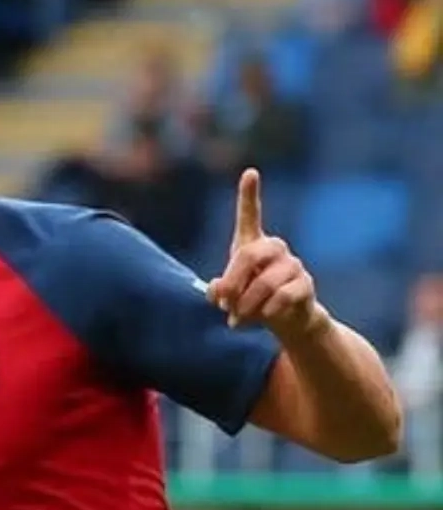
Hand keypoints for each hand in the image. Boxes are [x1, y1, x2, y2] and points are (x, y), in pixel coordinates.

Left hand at [206, 168, 327, 338]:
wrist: (286, 322)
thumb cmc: (251, 300)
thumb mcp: (229, 296)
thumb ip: (219, 291)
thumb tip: (218, 291)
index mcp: (253, 245)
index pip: (251, 216)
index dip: (249, 195)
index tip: (250, 173)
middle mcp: (275, 249)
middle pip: (248, 255)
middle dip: (232, 283)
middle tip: (223, 305)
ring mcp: (293, 264)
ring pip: (265, 282)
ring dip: (247, 305)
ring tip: (239, 319)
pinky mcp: (305, 284)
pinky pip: (282, 296)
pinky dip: (266, 312)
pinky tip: (263, 318)